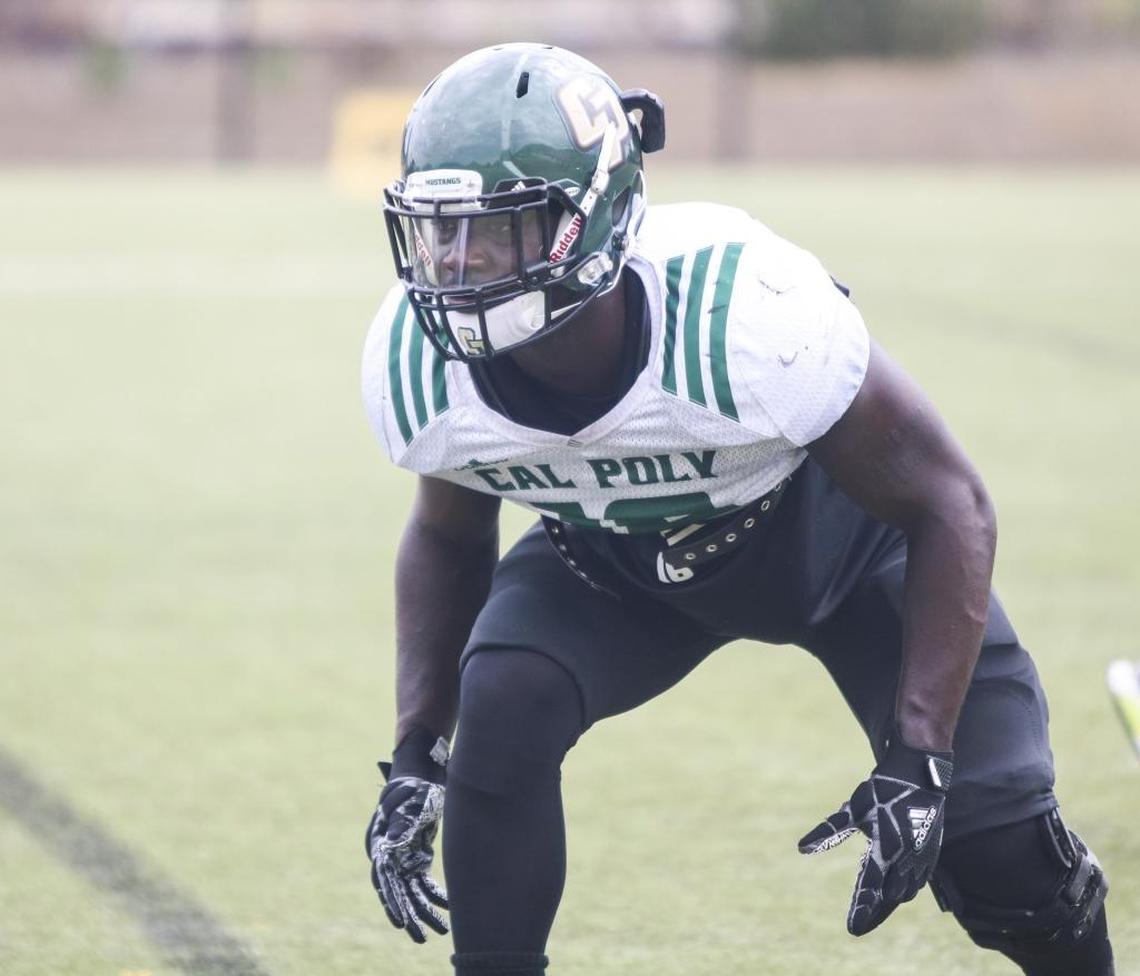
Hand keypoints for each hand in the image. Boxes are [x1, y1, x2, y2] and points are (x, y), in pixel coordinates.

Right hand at [365, 732, 449, 942]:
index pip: (383, 877)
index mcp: (381, 840)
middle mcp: (388, 854)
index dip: (391, 900)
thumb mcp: (413, 796)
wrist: (421, 775)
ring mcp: (401, 858)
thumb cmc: (416, 784)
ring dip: (423, 912)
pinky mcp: (415, 859)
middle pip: (396, 890)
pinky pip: (422, 883)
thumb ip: (406, 816)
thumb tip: (397, 839)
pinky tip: (448, 908)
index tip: (400, 920)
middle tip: (420, 937)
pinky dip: (433, 896)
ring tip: (438, 932)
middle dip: (408, 915)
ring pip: (410, 892)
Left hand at [798, 732, 952, 935]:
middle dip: (874, 914)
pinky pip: (918, 882)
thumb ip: (829, 831)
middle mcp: (907, 859)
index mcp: (886, 849)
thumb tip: (801, 848)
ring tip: (874, 912)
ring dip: (889, 904)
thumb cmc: (882, 790)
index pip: (870, 889)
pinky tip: (897, 893)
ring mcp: (922, 857)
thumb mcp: (852, 809)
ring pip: (905, 893)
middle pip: (889, 899)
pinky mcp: (931, 852)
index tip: (851, 929)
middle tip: (859, 926)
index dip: (861, 910)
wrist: (919, 773)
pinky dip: (905, 891)